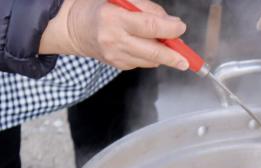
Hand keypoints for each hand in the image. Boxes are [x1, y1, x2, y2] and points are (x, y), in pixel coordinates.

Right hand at [40, 0, 188, 70]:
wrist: (74, 28)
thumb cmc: (99, 8)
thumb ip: (146, 8)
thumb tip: (170, 24)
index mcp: (114, 18)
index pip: (149, 27)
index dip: (169, 29)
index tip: (180, 28)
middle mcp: (115, 39)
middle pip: (153, 52)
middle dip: (174, 56)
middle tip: (187, 60)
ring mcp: (116, 55)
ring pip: (150, 60)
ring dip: (163, 54)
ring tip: (165, 44)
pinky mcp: (118, 65)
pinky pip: (142, 63)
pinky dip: (149, 56)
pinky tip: (144, 46)